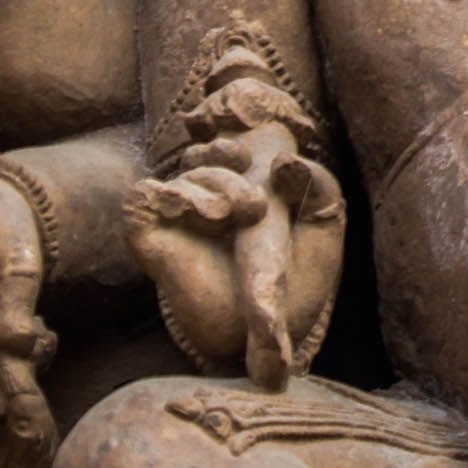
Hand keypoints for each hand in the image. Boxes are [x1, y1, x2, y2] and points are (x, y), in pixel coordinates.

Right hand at [126, 107, 344, 389]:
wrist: (270, 338)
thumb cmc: (297, 285)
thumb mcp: (323, 231)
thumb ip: (319, 189)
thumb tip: (288, 162)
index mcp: (248, 186)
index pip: (235, 139)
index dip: (238, 129)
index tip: (260, 152)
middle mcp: (208, 196)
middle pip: (206, 151)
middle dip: (227, 160)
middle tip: (255, 193)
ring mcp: (175, 215)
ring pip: (183, 171)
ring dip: (213, 182)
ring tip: (237, 211)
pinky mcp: (147, 234)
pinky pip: (144, 196)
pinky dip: (174, 195)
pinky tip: (208, 213)